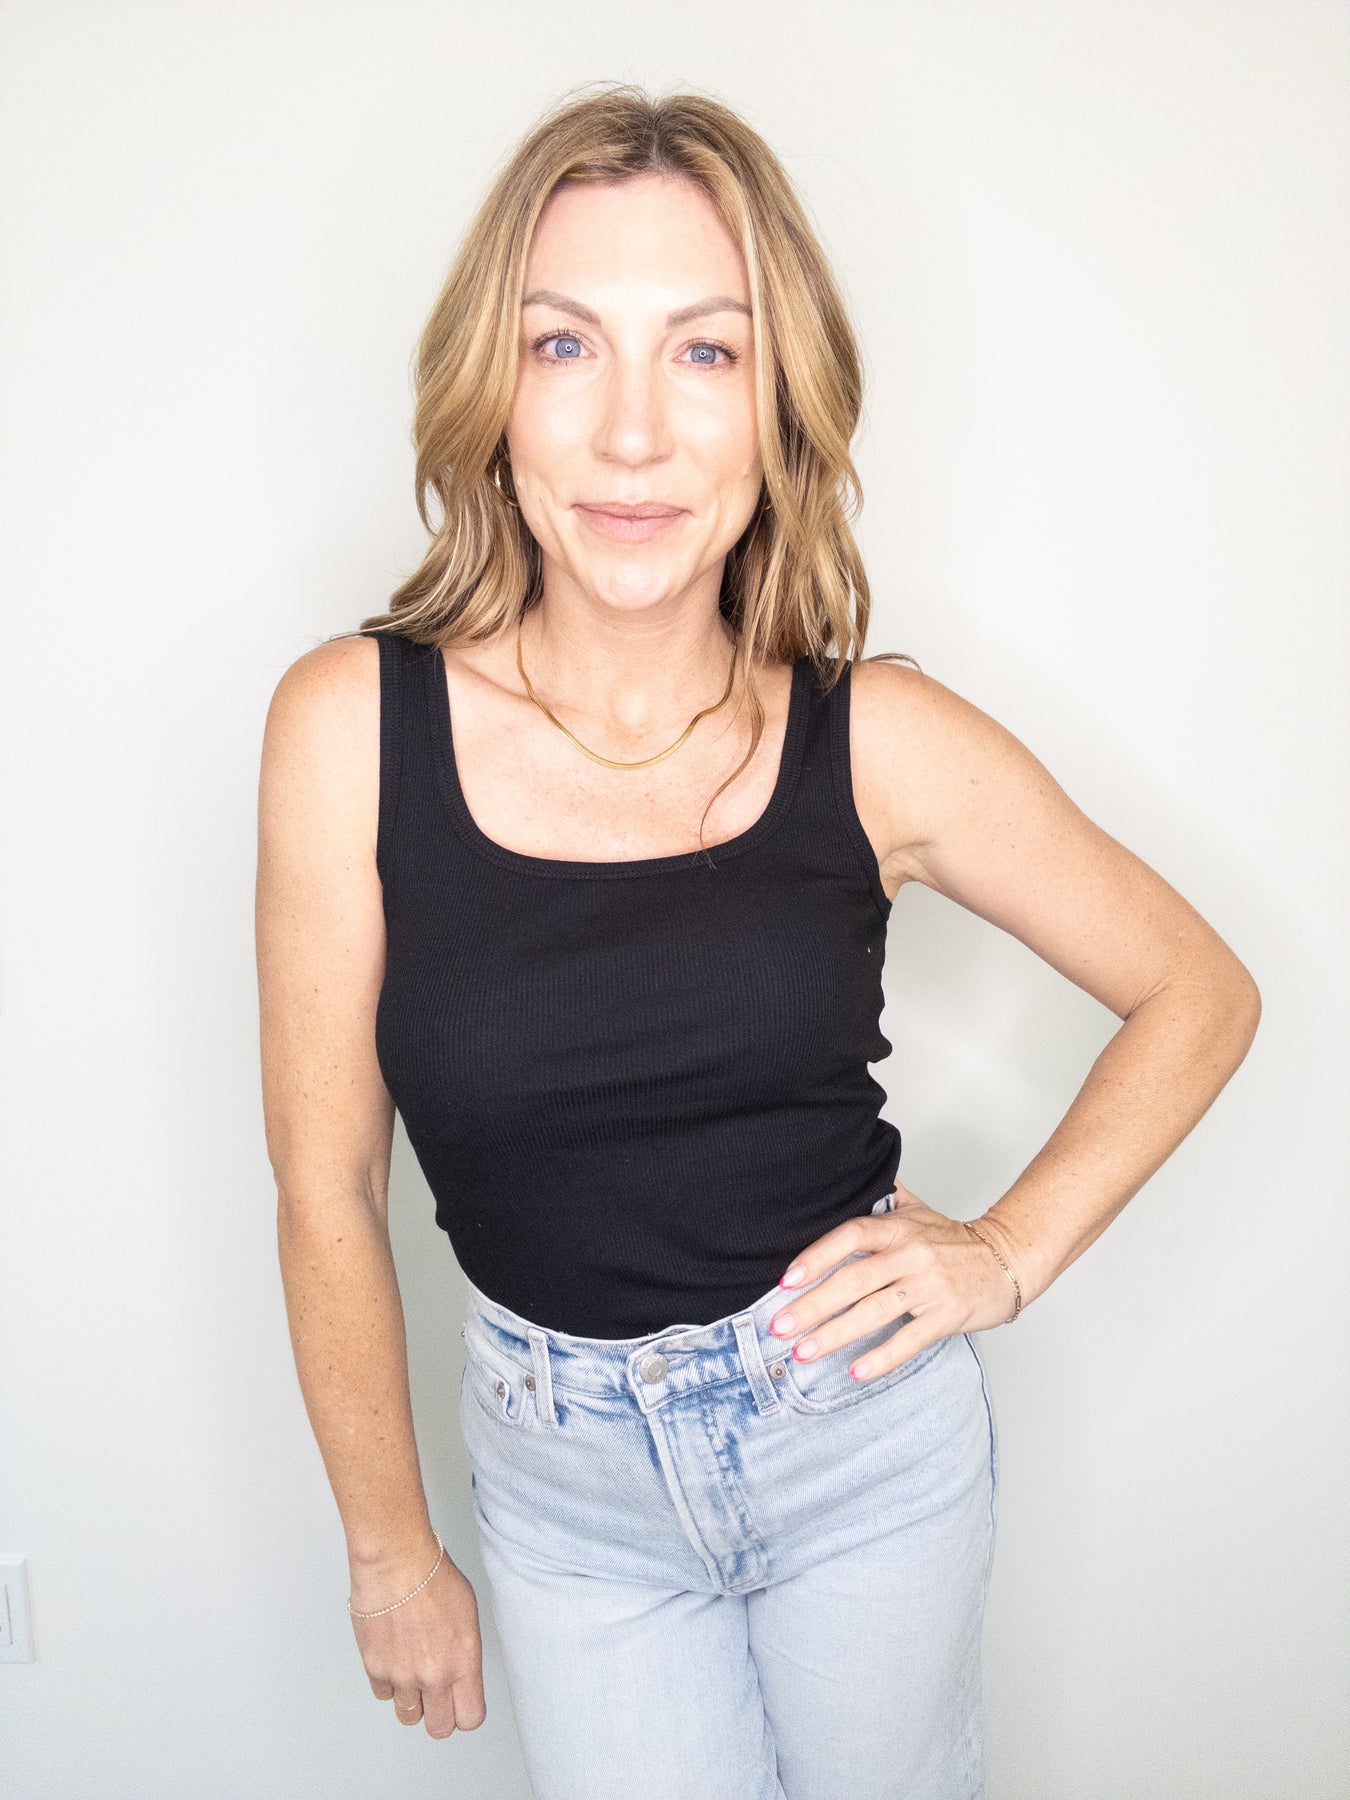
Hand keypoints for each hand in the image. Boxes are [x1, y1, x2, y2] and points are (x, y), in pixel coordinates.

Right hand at [349, 1537, 486, 1739]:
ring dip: (412, 1700)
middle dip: (439, 1715)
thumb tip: (460, 1671)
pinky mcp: (375, 1669)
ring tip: (412, 1671)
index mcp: (464, 1661)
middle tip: (437, 1696)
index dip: (466, 1713)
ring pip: (408, 1716)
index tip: (462, 1704)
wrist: (396, 1562)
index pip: (470, 1717)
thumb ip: (464, 1652)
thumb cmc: (433, 1575)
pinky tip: (393, 1657)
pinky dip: (388, 1682)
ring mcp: (402, 1676)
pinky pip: (384, 1694)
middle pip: (439, 1728)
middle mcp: (434, 1676)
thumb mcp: (468, 1613)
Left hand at [768, 1182, 1022, 1380]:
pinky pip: (909, 1340)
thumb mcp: (916, 1207)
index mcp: (897, 1228)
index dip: (816, 1256)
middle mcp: (910, 1255)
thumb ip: (880, 1194)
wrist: (1007, 1258)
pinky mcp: (946, 1316)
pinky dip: (882, 1358)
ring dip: (835, 1335)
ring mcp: (929, 1287)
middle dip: (811, 1306)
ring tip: (804, 1352)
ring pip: (874, 1312)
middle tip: (779, 1327)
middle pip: (853, 1280)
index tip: (786, 1279)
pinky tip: (856, 1372)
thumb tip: (843, 1174)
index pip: (849, 1236)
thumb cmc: (953, 1238)